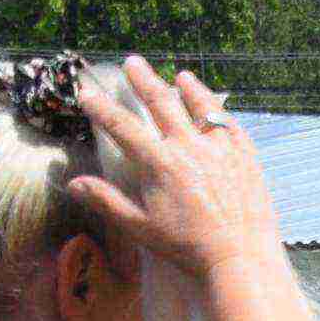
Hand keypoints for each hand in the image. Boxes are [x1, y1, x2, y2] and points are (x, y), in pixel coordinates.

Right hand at [62, 59, 287, 293]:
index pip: (123, 127)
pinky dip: (221, 112)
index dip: (102, 108)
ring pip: (202, 107)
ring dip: (190, 88)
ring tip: (181, 76)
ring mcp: (220, 149)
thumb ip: (107, 201)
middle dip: (144, 80)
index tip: (87, 93)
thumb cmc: (188, 247)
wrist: (240, 259)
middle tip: (133, 62)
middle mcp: (189, 147)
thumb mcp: (141, 228)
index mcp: (160, 163)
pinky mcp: (246, 157)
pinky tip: (217, 108)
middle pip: (162, 103)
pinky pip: (231, 125)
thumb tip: (73, 184)